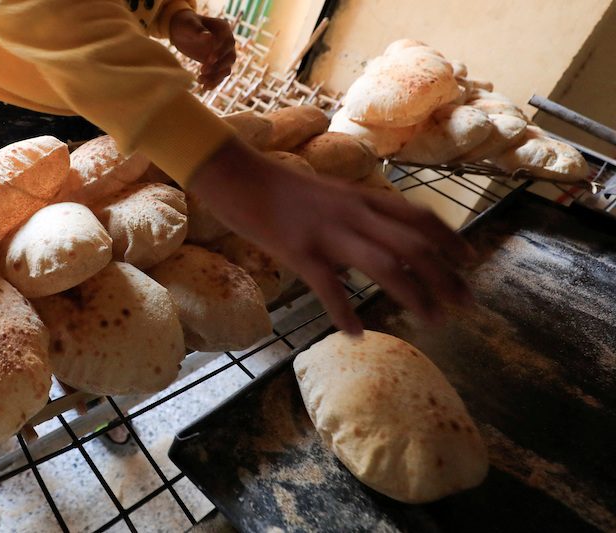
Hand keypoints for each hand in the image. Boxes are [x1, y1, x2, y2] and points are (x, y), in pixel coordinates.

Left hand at [169, 10, 235, 89]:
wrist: (180, 31)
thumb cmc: (185, 24)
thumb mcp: (189, 25)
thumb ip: (199, 31)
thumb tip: (210, 38)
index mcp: (223, 28)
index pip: (228, 42)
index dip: (221, 52)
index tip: (209, 60)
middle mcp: (226, 42)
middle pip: (230, 58)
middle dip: (218, 67)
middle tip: (202, 70)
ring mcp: (223, 54)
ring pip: (226, 69)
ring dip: (215, 77)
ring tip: (199, 80)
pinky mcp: (217, 64)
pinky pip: (219, 75)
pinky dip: (213, 82)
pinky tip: (204, 87)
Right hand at [189, 139, 474, 334]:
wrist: (238, 177)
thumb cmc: (281, 189)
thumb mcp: (331, 195)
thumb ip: (357, 214)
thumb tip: (379, 239)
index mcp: (362, 197)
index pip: (419, 216)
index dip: (450, 239)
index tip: (471, 261)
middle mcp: (354, 213)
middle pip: (414, 244)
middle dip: (446, 275)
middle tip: (467, 305)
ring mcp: (328, 232)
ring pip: (384, 264)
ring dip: (414, 294)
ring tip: (432, 321)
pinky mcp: (299, 250)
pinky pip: (329, 287)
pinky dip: (345, 312)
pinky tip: (356, 334)